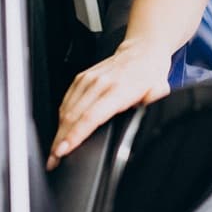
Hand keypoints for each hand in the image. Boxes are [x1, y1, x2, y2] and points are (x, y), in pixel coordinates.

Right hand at [47, 40, 170, 169]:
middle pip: (73, 116)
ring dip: (58, 132)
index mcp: (118, 90)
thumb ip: (154, 103)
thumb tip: (151, 114)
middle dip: (60, 140)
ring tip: (53, 151)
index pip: (91, 116)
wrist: (141, 51)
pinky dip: (60, 118)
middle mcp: (100, 83)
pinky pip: (66, 100)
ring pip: (66, 109)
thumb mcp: (159, 91)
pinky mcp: (81, 78)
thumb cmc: (149, 74)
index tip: (63, 150)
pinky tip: (59, 131)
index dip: (75, 135)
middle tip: (53, 160)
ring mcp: (88, 80)